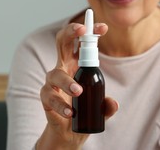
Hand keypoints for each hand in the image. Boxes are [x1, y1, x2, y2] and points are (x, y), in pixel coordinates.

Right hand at [38, 22, 118, 147]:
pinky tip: (70, 112)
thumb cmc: (84, 109)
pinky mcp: (46, 97)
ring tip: (79, 91)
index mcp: (77, 63)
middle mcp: (63, 67)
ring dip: (67, 81)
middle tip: (81, 30)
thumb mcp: (100, 105)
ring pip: (55, 73)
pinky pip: (50, 97)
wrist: (69, 131)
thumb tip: (113, 104)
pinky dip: (60, 104)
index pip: (82, 42)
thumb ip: (107, 105)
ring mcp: (53, 82)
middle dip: (71, 32)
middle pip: (62, 42)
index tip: (103, 28)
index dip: (92, 31)